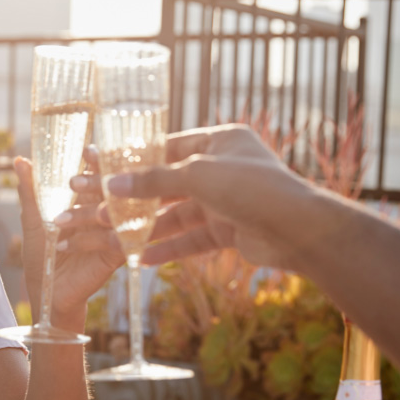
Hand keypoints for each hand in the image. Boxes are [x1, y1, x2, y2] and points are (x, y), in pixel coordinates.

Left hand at [16, 147, 124, 327]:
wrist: (47, 292)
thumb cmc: (42, 255)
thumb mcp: (34, 221)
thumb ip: (31, 191)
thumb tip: (21, 160)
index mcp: (88, 203)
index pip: (97, 176)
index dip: (96, 162)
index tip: (88, 151)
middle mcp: (105, 215)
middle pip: (111, 190)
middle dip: (101, 179)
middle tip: (84, 174)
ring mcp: (112, 234)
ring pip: (116, 214)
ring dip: (95, 210)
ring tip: (65, 216)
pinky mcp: (116, 255)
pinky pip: (119, 241)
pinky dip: (105, 236)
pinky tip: (81, 237)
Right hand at [103, 124, 318, 270]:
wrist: (297, 229)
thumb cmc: (251, 187)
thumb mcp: (197, 175)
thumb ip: (153, 180)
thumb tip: (111, 185)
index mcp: (222, 141)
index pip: (171, 147)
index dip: (137, 160)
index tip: (105, 170)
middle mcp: (224, 169)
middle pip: (171, 183)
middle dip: (138, 199)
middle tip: (102, 209)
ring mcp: (227, 201)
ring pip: (180, 214)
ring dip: (149, 227)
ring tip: (115, 239)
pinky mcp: (231, 230)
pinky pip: (194, 239)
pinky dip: (171, 248)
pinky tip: (143, 258)